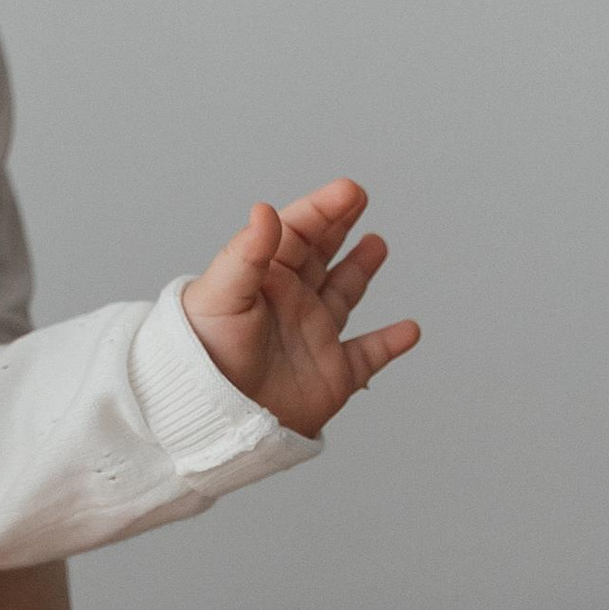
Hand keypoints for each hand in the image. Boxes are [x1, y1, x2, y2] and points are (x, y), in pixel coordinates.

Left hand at [179, 179, 418, 437]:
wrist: (208, 419)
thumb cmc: (199, 356)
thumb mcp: (220, 296)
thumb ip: (247, 253)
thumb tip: (266, 210)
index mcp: (264, 280)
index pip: (296, 234)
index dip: (322, 209)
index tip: (348, 191)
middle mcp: (290, 304)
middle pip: (320, 255)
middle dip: (338, 226)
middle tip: (358, 198)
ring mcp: (313, 337)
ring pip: (343, 294)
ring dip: (360, 269)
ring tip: (377, 243)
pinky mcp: (331, 375)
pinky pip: (368, 355)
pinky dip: (390, 343)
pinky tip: (409, 329)